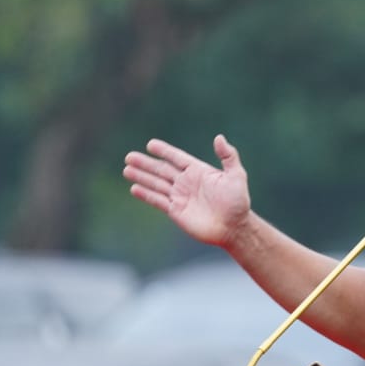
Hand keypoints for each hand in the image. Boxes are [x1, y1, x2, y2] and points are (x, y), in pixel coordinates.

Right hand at [122, 136, 251, 247]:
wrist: (234, 227)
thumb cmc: (238, 202)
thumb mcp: (236, 176)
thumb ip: (228, 156)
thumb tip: (219, 137)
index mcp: (198, 171)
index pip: (177, 158)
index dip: (164, 151)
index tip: (150, 144)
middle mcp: (186, 182)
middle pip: (162, 170)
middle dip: (145, 163)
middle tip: (129, 156)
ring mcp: (180, 197)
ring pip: (156, 184)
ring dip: (141, 177)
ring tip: (126, 169)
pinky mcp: (176, 211)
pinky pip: (158, 201)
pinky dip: (146, 195)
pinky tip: (134, 188)